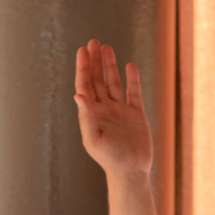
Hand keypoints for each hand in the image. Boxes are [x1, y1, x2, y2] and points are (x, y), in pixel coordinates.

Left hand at [74, 40, 152, 175]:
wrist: (131, 172)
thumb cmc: (110, 159)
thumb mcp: (94, 139)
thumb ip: (86, 117)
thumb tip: (78, 94)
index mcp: (91, 114)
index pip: (85, 86)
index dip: (83, 68)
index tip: (82, 51)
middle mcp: (104, 109)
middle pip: (98, 80)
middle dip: (94, 61)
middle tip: (93, 42)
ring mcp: (120, 110)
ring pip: (114, 82)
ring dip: (110, 65)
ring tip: (106, 47)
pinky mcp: (136, 114)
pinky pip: (133, 92)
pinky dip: (132, 79)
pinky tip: (130, 66)